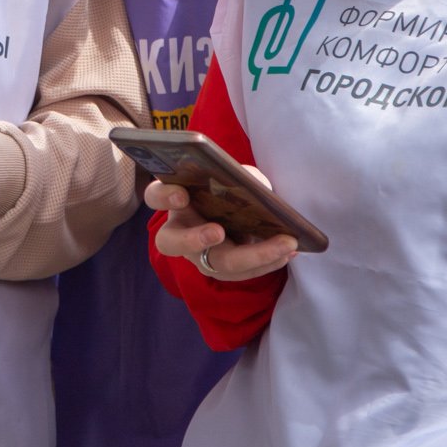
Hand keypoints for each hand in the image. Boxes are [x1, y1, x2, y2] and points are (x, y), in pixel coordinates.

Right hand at [145, 176, 297, 281]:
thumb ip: (238, 175)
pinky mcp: (221, 268)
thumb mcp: (232, 174)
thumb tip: (252, 184)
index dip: (164, 196)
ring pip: (213, 265)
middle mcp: (179, 231)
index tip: (182, 194)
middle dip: (194, 238)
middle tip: (217, 232)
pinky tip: (290, 250)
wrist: (239, 208)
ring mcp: (199, 254)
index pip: (156, 196)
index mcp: (174, 198)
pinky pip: (241, 273)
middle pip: (171, 242)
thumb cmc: (228, 186)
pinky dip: (268, 261)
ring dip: (250, 257)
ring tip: (283, 245)